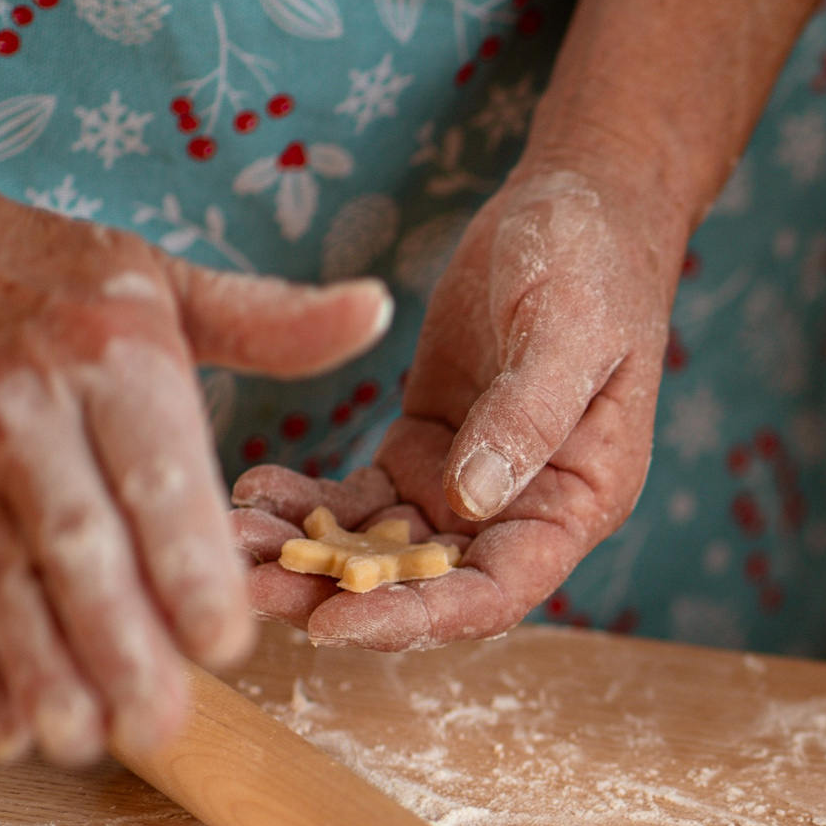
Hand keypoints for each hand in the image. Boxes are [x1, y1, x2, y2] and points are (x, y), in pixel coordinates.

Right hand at [0, 168, 390, 763]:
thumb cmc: (37, 270)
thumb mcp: (155, 279)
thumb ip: (269, 321)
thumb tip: (377, 310)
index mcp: (109, 361)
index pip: (157, 479)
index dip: (190, 569)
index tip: (228, 642)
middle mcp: (22, 413)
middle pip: (77, 549)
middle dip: (121, 647)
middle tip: (164, 727)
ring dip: (41, 673)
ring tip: (87, 741)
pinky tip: (2, 728)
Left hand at [230, 169, 673, 648]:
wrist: (582, 203)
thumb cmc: (594, 260)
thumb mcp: (567, 328)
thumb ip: (527, 413)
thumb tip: (470, 498)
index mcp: (577, 501)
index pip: (499, 589)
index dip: (421, 616)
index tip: (336, 622)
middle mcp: (522, 512)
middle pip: (428, 584)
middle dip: (340, 594)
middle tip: (248, 589)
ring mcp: (468, 486)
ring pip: (382, 550)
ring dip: (309, 554)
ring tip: (231, 538)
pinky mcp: (422, 449)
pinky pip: (357, 498)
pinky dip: (307, 503)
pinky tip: (253, 488)